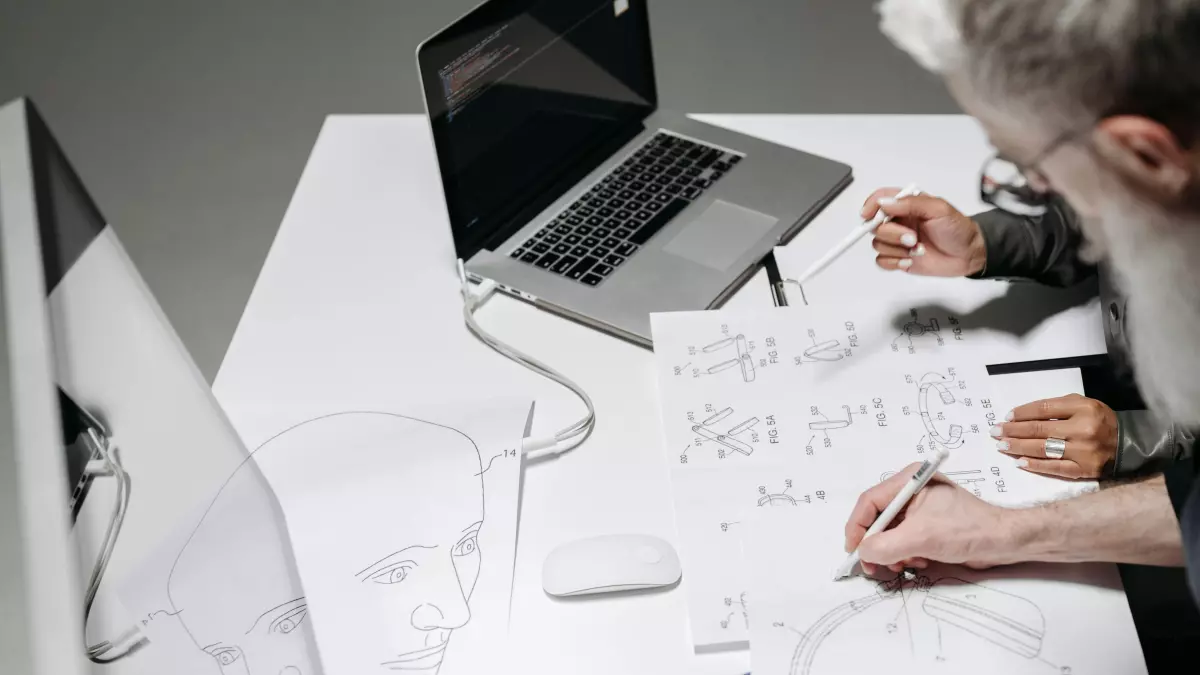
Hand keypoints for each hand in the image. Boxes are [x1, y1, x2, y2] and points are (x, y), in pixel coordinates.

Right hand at [844, 464, 1018, 575]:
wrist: (1004, 542)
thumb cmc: (966, 530)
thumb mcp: (920, 538)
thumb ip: (885, 545)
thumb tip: (863, 553)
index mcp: (909, 481)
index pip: (870, 502)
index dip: (858, 527)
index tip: (853, 550)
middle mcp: (911, 491)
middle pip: (878, 518)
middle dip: (876, 543)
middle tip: (875, 565)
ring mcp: (920, 509)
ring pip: (889, 532)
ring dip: (892, 552)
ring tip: (903, 564)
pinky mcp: (928, 525)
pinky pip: (903, 540)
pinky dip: (905, 554)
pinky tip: (918, 561)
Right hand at [860, 189, 986, 275]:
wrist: (969, 254)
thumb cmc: (957, 229)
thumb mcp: (938, 209)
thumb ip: (911, 203)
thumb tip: (884, 203)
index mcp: (907, 205)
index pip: (880, 199)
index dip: (871, 206)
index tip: (869, 215)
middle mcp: (899, 221)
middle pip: (875, 225)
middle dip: (892, 233)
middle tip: (912, 238)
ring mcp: (898, 241)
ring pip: (878, 244)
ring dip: (897, 249)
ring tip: (918, 249)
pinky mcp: (899, 258)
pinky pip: (882, 261)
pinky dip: (894, 262)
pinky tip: (910, 260)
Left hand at [992, 394, 1117, 478]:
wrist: (1128, 445)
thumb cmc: (1100, 421)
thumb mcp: (1084, 404)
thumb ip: (1058, 407)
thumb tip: (1023, 415)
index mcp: (1083, 408)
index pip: (1043, 410)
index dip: (1021, 413)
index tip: (1006, 417)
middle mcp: (1082, 429)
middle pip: (1039, 430)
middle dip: (1013, 431)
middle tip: (995, 432)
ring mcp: (1083, 452)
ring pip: (1043, 449)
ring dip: (1018, 447)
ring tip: (1001, 446)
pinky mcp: (1084, 470)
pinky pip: (1055, 468)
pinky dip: (1035, 465)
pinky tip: (1019, 462)